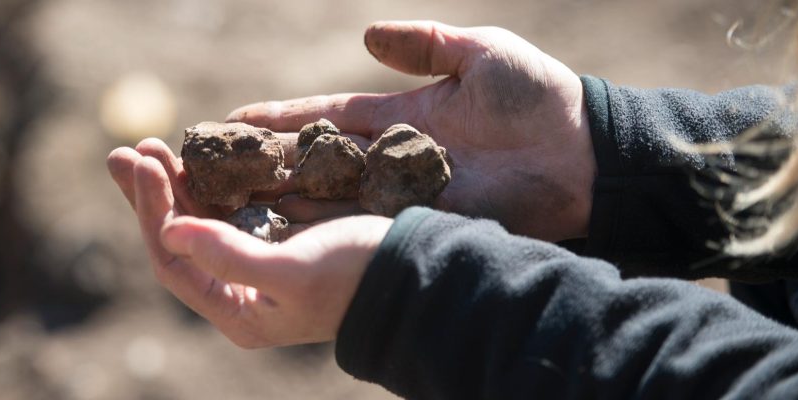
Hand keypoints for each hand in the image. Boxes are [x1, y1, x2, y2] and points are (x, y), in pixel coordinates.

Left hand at [108, 151, 391, 346]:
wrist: (414, 273)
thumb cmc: (357, 277)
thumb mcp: (293, 272)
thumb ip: (230, 256)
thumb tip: (170, 233)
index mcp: (239, 312)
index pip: (173, 261)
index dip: (152, 211)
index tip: (143, 165)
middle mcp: (240, 292)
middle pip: (178, 240)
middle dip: (153, 194)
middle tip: (129, 149)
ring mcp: (256, 264)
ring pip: (200, 221)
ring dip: (177, 184)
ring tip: (154, 145)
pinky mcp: (276, 239)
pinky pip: (229, 209)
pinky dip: (211, 182)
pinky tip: (198, 157)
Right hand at [228, 21, 596, 241]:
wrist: (582, 155)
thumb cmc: (537, 96)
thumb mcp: (479, 52)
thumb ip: (424, 44)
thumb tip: (367, 37)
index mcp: (402, 115)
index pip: (328, 116)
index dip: (282, 119)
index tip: (236, 120)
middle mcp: (393, 157)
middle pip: (317, 160)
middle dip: (268, 165)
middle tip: (215, 169)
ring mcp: (404, 192)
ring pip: (331, 196)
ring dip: (284, 199)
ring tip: (232, 200)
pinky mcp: (423, 219)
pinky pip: (364, 223)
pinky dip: (326, 225)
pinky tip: (284, 226)